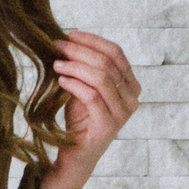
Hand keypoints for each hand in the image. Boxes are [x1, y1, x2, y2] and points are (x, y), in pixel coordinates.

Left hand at [42, 30, 140, 188]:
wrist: (75, 155)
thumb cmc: (79, 120)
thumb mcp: (84, 87)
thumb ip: (85, 67)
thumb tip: (68, 39)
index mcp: (131, 85)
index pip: (116, 53)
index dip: (92, 40)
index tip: (70, 34)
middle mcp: (132, 98)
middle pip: (108, 63)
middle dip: (80, 50)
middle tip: (58, 46)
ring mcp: (122, 113)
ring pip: (101, 78)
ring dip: (75, 66)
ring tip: (57, 63)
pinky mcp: (108, 126)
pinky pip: (92, 96)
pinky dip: (75, 84)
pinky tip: (61, 80)